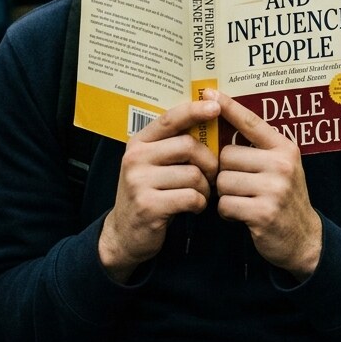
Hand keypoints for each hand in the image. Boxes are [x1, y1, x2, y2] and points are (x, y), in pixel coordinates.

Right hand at [98, 97, 218, 282]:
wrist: (124, 234)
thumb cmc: (149, 192)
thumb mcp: (152, 163)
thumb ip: (172, 144)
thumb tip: (209, 122)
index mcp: (139, 142)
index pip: (170, 119)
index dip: (194, 110)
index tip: (216, 107)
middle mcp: (136, 158)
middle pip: (188, 146)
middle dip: (209, 161)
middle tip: (212, 175)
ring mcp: (139, 182)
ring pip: (193, 174)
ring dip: (206, 187)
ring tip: (201, 194)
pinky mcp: (148, 206)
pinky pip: (191, 197)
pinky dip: (200, 203)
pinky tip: (194, 207)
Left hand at [211, 89, 322, 279]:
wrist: (304, 238)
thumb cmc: (284, 197)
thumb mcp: (281, 166)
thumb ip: (259, 148)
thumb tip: (224, 123)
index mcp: (284, 147)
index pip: (250, 121)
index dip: (228, 106)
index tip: (209, 91)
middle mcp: (281, 164)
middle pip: (226, 156)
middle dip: (225, 172)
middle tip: (240, 185)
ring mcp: (274, 188)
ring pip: (223, 180)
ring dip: (225, 194)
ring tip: (243, 200)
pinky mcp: (263, 212)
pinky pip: (225, 204)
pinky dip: (227, 212)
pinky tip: (242, 215)